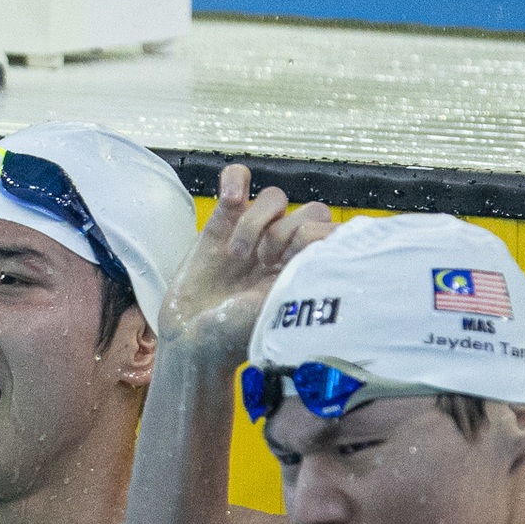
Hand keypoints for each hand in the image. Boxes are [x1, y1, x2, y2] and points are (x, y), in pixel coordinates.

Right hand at [158, 165, 334, 362]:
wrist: (193, 343)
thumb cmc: (238, 338)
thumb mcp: (282, 313)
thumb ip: (306, 278)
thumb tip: (331, 248)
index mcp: (307, 268)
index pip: (331, 229)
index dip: (315, 239)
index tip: (294, 266)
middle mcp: (286, 248)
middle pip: (307, 210)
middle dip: (287, 234)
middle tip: (265, 264)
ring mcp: (254, 233)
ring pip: (274, 197)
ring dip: (257, 222)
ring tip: (237, 254)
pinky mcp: (221, 223)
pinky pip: (236, 181)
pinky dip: (235, 180)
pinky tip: (231, 197)